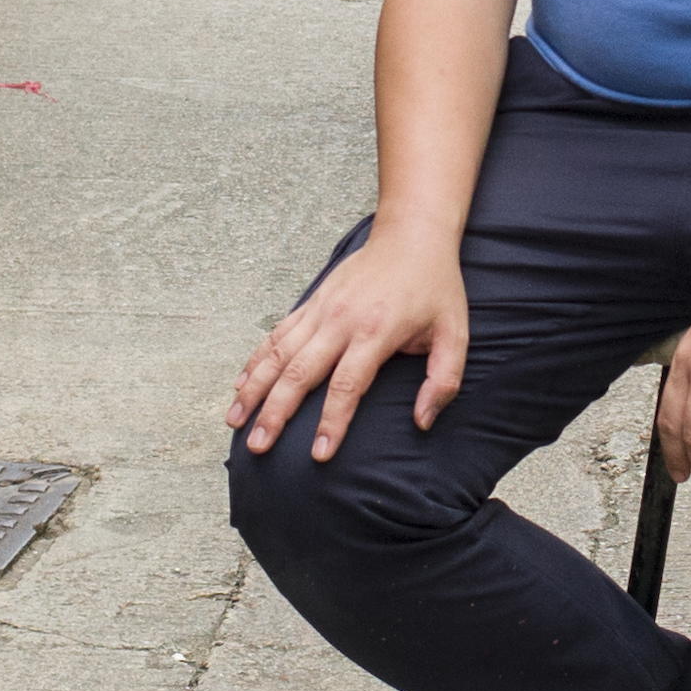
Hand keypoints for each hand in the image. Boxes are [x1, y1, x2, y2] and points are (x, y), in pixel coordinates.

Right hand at [232, 228, 468, 461]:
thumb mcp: (455, 333)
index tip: (319, 455)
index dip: (332, 422)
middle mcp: (340, 321)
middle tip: (257, 446)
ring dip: (254, 388)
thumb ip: (443, 380)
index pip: (346, 386)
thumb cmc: (435, 288)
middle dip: (275, 412)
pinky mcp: (312, 302)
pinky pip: (277, 335)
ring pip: (278, 354)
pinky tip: (241, 385)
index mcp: (376, 333)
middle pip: (299, 373)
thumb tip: (422, 422)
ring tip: (235, 420)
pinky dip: (255, 360)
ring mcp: (321, 310)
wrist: (411, 236)